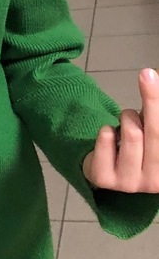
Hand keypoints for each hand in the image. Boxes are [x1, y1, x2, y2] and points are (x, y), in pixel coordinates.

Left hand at [83, 68, 158, 191]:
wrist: (107, 169)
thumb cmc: (139, 146)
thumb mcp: (151, 129)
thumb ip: (155, 112)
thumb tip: (155, 76)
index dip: (158, 103)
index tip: (154, 76)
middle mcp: (156, 182)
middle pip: (156, 132)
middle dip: (152, 99)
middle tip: (147, 74)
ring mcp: (130, 184)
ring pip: (132, 134)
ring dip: (126, 118)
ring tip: (125, 121)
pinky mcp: (104, 179)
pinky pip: (107, 140)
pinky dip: (107, 129)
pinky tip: (110, 134)